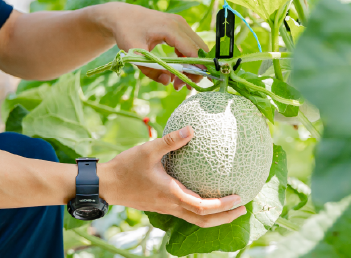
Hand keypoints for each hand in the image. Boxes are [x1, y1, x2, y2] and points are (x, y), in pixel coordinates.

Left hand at [91, 3, 209, 89]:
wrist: (121, 16)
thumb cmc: (126, 32)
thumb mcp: (134, 54)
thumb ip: (150, 70)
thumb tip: (168, 81)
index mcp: (170, 28)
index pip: (193, 51)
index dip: (197, 68)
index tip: (194, 85)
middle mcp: (179, 24)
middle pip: (199, 50)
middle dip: (195, 70)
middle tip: (183, 87)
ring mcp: (180, 24)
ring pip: (196, 48)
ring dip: (191, 66)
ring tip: (178, 83)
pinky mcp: (178, 28)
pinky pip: (189, 45)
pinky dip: (186, 59)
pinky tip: (176, 71)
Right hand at [97, 125, 245, 227]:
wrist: (106, 185)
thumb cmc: (126, 167)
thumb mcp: (148, 149)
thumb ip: (170, 140)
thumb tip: (191, 129)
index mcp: (171, 194)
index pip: (202, 207)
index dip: (222, 206)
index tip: (238, 198)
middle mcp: (171, 205)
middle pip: (203, 220)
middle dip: (225, 218)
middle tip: (243, 209)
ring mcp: (166, 208)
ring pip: (195, 219)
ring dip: (214, 217)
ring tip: (230, 208)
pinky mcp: (161, 206)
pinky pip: (186, 212)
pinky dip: (200, 210)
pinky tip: (204, 197)